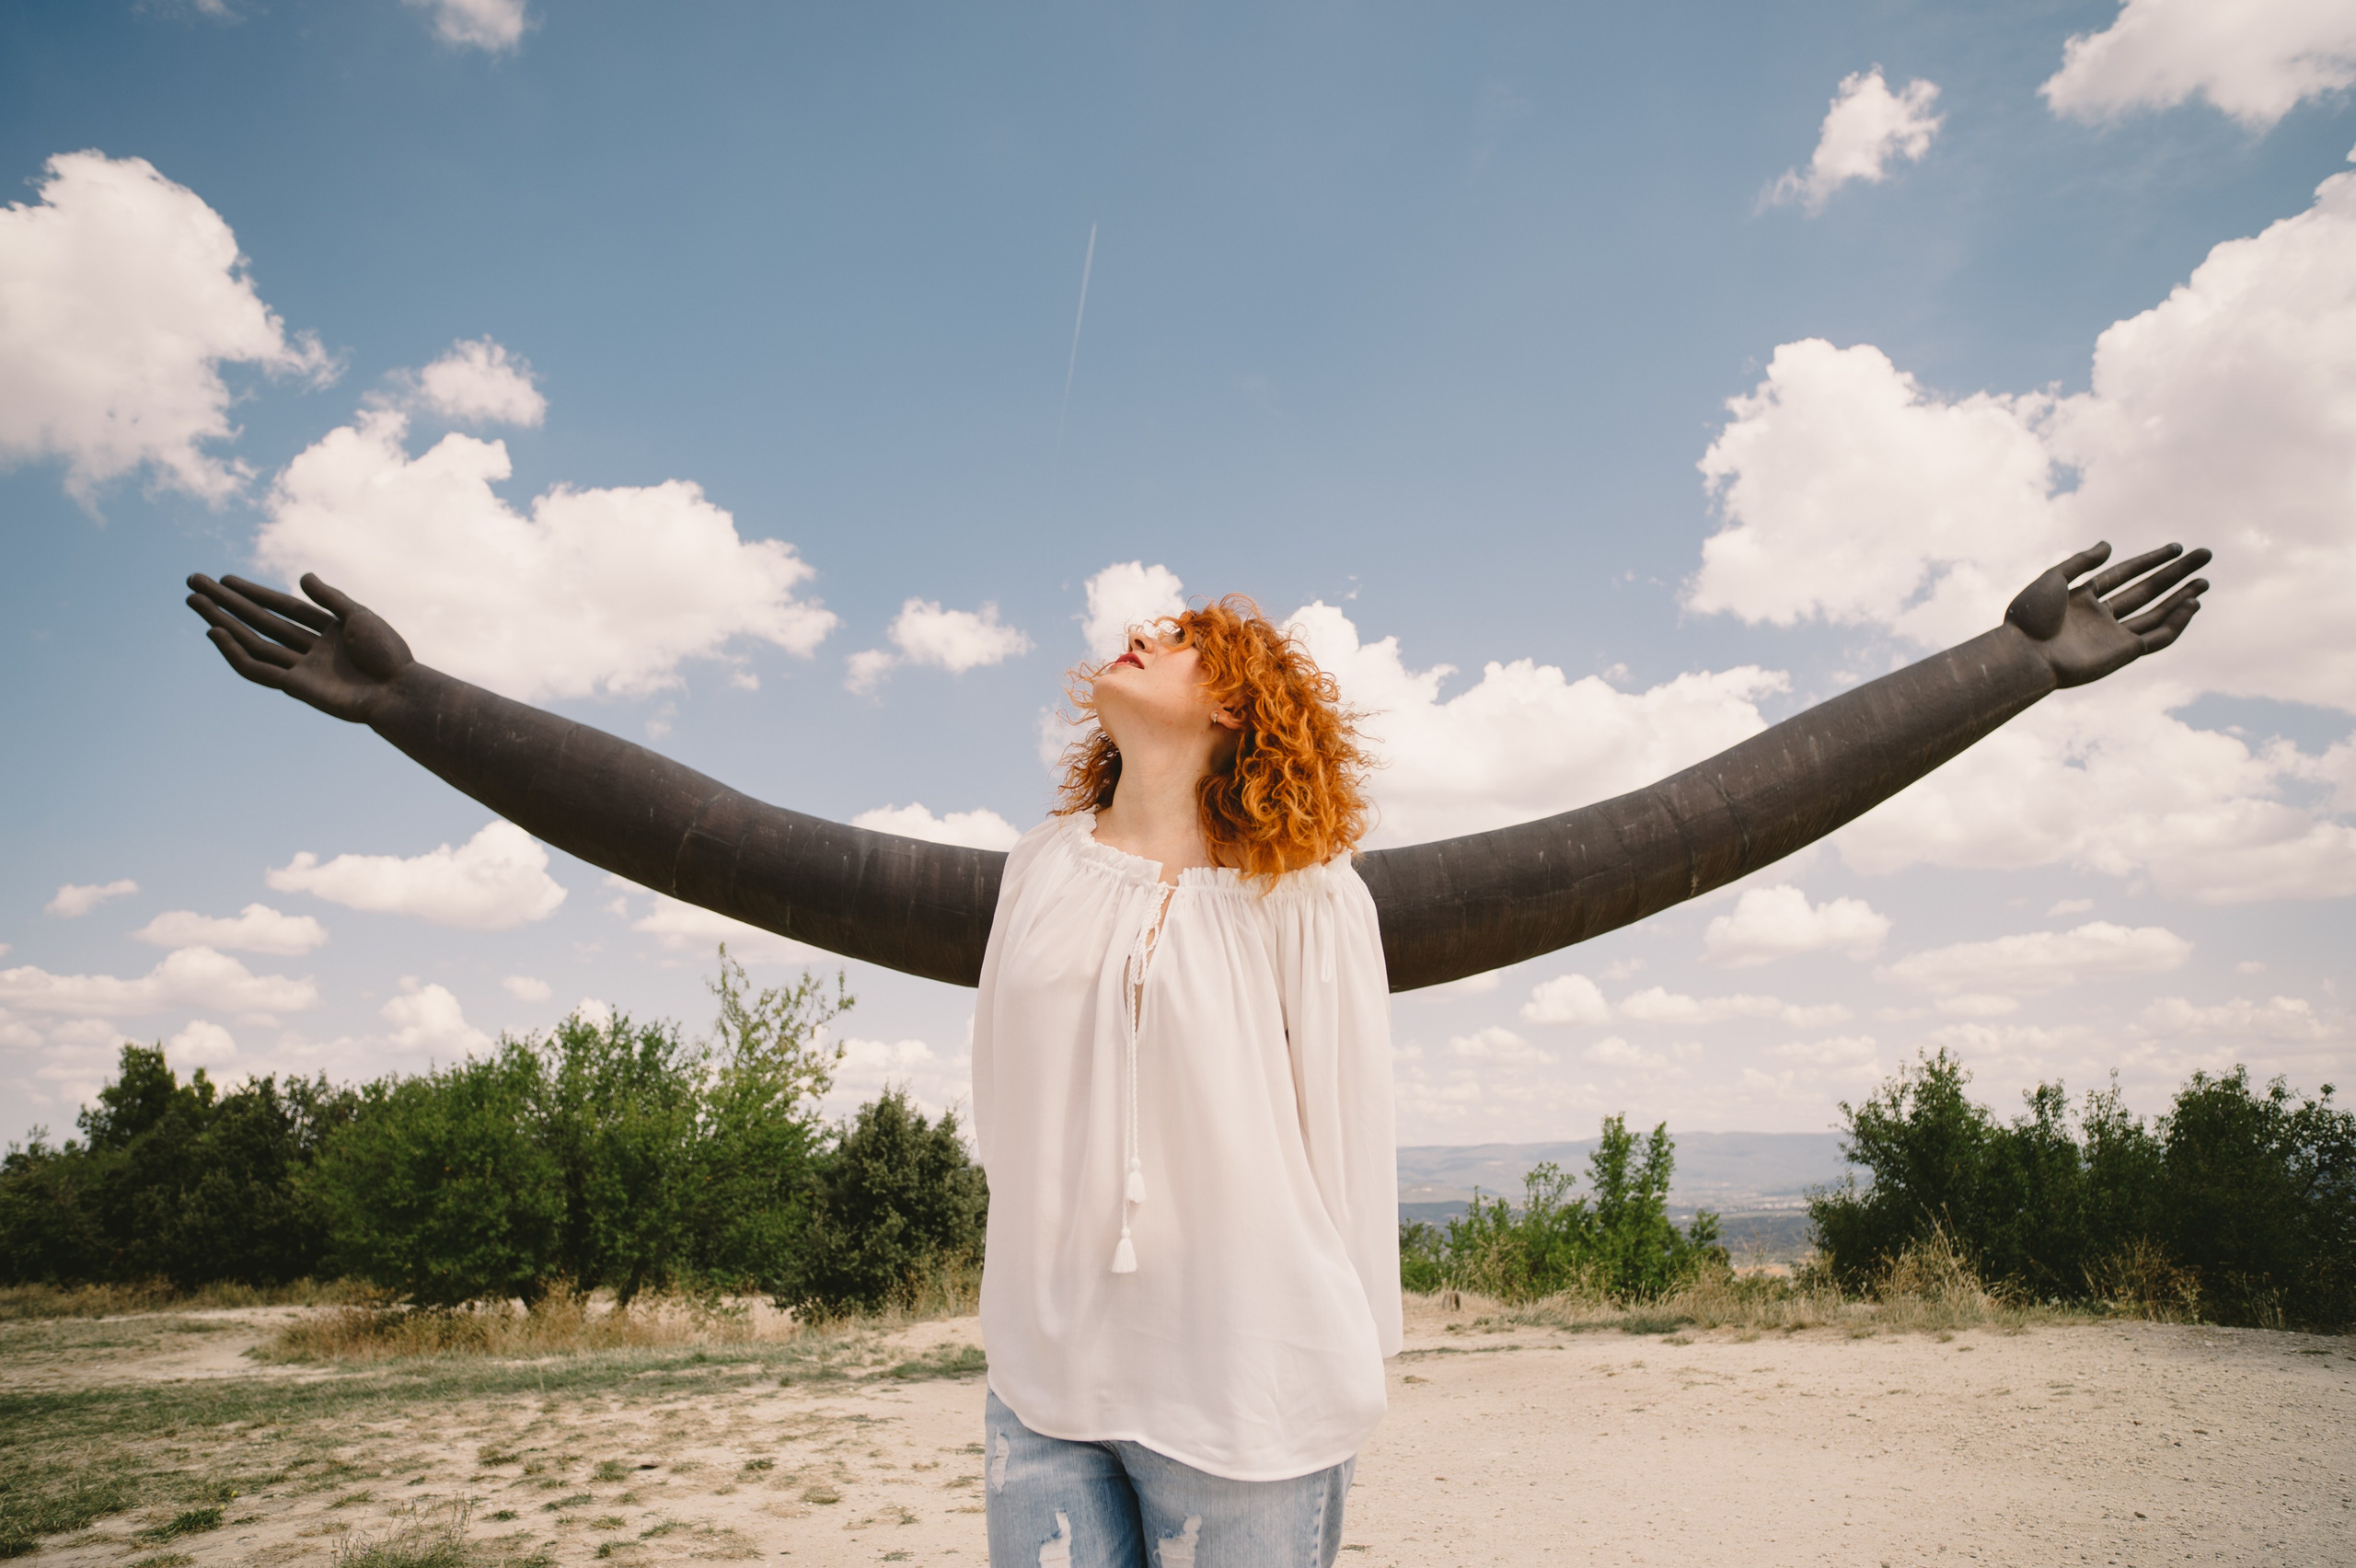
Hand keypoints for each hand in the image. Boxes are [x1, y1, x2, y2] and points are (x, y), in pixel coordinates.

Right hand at [185, 572, 415, 723]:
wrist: (397, 690)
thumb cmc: (388, 654)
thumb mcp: (359, 616)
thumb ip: (329, 598)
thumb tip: (301, 576)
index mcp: (328, 631)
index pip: (282, 607)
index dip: (254, 592)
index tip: (225, 579)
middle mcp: (310, 649)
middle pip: (260, 621)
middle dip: (226, 602)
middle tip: (193, 582)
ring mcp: (300, 667)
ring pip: (251, 640)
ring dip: (221, 620)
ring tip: (193, 600)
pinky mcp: (294, 686)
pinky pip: (257, 668)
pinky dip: (234, 651)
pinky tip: (215, 631)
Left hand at [2003, 541, 2210, 688]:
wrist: (2025, 654)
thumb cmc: (2031, 617)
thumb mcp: (2053, 579)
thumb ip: (2082, 562)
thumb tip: (2109, 545)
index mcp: (2083, 598)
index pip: (2125, 574)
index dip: (2151, 560)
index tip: (2176, 547)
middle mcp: (2101, 616)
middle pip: (2147, 590)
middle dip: (2176, 574)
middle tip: (2205, 556)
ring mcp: (2113, 635)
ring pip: (2157, 613)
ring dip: (2182, 598)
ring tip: (2205, 581)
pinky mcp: (2123, 653)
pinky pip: (2157, 637)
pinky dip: (2177, 622)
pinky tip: (2192, 605)